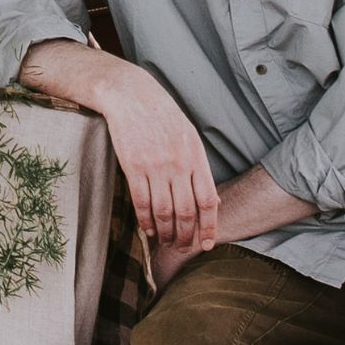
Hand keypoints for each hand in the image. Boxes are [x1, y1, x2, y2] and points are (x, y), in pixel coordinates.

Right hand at [92, 63, 220, 278]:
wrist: (131, 96)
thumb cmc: (163, 116)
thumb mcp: (190, 137)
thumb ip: (200, 169)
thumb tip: (213, 201)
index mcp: (196, 156)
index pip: (208, 200)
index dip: (209, 226)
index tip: (207, 244)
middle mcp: (178, 164)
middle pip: (186, 211)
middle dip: (185, 235)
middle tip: (182, 247)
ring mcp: (155, 166)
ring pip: (163, 211)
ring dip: (165, 232)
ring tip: (165, 242)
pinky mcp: (133, 167)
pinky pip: (141, 202)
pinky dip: (145, 220)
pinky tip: (147, 230)